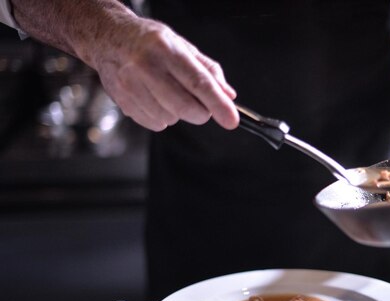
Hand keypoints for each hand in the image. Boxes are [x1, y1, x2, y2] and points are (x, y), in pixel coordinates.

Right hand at [90, 18, 238, 131]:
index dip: (218, 104)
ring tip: (169, 93)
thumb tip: (228, 95)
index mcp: (165, 48)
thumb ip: (208, 70)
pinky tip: (155, 99)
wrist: (108, 38)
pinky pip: (155, 124)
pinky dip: (163, 118)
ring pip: (170, 118)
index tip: (231, 120)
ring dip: (178, 113)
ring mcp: (130, 85)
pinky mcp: (122, 101)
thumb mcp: (182, 46)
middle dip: (201, 113)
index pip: (198, 82)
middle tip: (202, 106)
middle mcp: (145, 66)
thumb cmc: (150, 41)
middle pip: (184, 107)